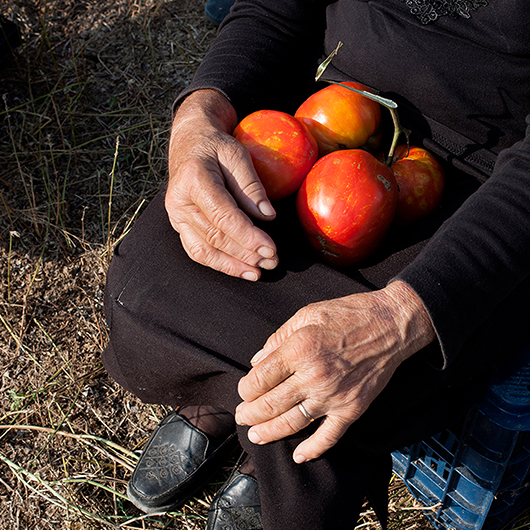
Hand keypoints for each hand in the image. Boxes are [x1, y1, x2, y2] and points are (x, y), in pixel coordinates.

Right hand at [166, 89, 277, 279]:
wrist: (189, 141)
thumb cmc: (215, 145)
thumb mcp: (237, 154)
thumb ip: (251, 185)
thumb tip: (268, 216)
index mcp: (194, 179)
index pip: (223, 216)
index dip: (248, 236)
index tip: (271, 248)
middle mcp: (179, 201)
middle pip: (215, 237)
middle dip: (246, 253)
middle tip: (272, 261)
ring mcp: (176, 216)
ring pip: (204, 250)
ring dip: (233, 265)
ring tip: (258, 271)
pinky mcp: (178, 225)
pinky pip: (197, 251)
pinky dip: (219, 263)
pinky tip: (240, 269)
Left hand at [236, 281, 434, 461]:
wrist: (390, 324)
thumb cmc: (347, 314)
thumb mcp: (306, 314)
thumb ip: (278, 338)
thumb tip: (257, 360)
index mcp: (299, 350)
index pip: (259, 379)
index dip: (245, 388)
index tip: (244, 389)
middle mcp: (313, 376)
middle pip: (270, 404)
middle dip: (250, 413)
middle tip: (242, 416)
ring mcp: (333, 396)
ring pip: (292, 423)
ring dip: (269, 433)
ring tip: (256, 436)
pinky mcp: (352, 408)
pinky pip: (329, 436)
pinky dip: (313, 450)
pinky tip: (299, 456)